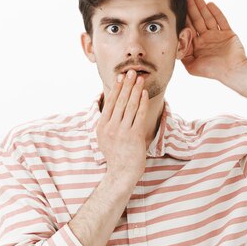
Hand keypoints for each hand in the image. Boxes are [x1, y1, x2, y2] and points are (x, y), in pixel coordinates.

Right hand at [97, 69, 148, 185]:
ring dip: (136, 90)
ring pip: (130, 106)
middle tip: (132, 72)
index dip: (116, 88)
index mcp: (102, 127)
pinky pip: (139, 115)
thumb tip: (112, 105)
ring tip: (140, 79)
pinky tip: (144, 94)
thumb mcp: (105, 138)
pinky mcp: (134, 136)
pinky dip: (142, 103)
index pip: (110, 103)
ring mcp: (122, 132)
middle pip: (120, 101)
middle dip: (127, 85)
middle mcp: (111, 128)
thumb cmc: (116, 155)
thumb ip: (108, 123)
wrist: (122, 173)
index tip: (121, 77)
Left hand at [182, 0, 246, 80]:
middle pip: (197, 20)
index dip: (183, 18)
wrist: (233, 72)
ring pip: (208, 18)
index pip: (188, 28)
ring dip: (202, 7)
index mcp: (197, 46)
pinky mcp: (228, 33)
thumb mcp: (192, 66)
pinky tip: (209, 4)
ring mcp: (217, 35)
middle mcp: (206, 39)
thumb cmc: (212, 71)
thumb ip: (183, 56)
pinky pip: (221, 20)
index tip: (177, 7)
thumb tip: (174, 46)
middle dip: (191, 8)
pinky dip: (216, 12)